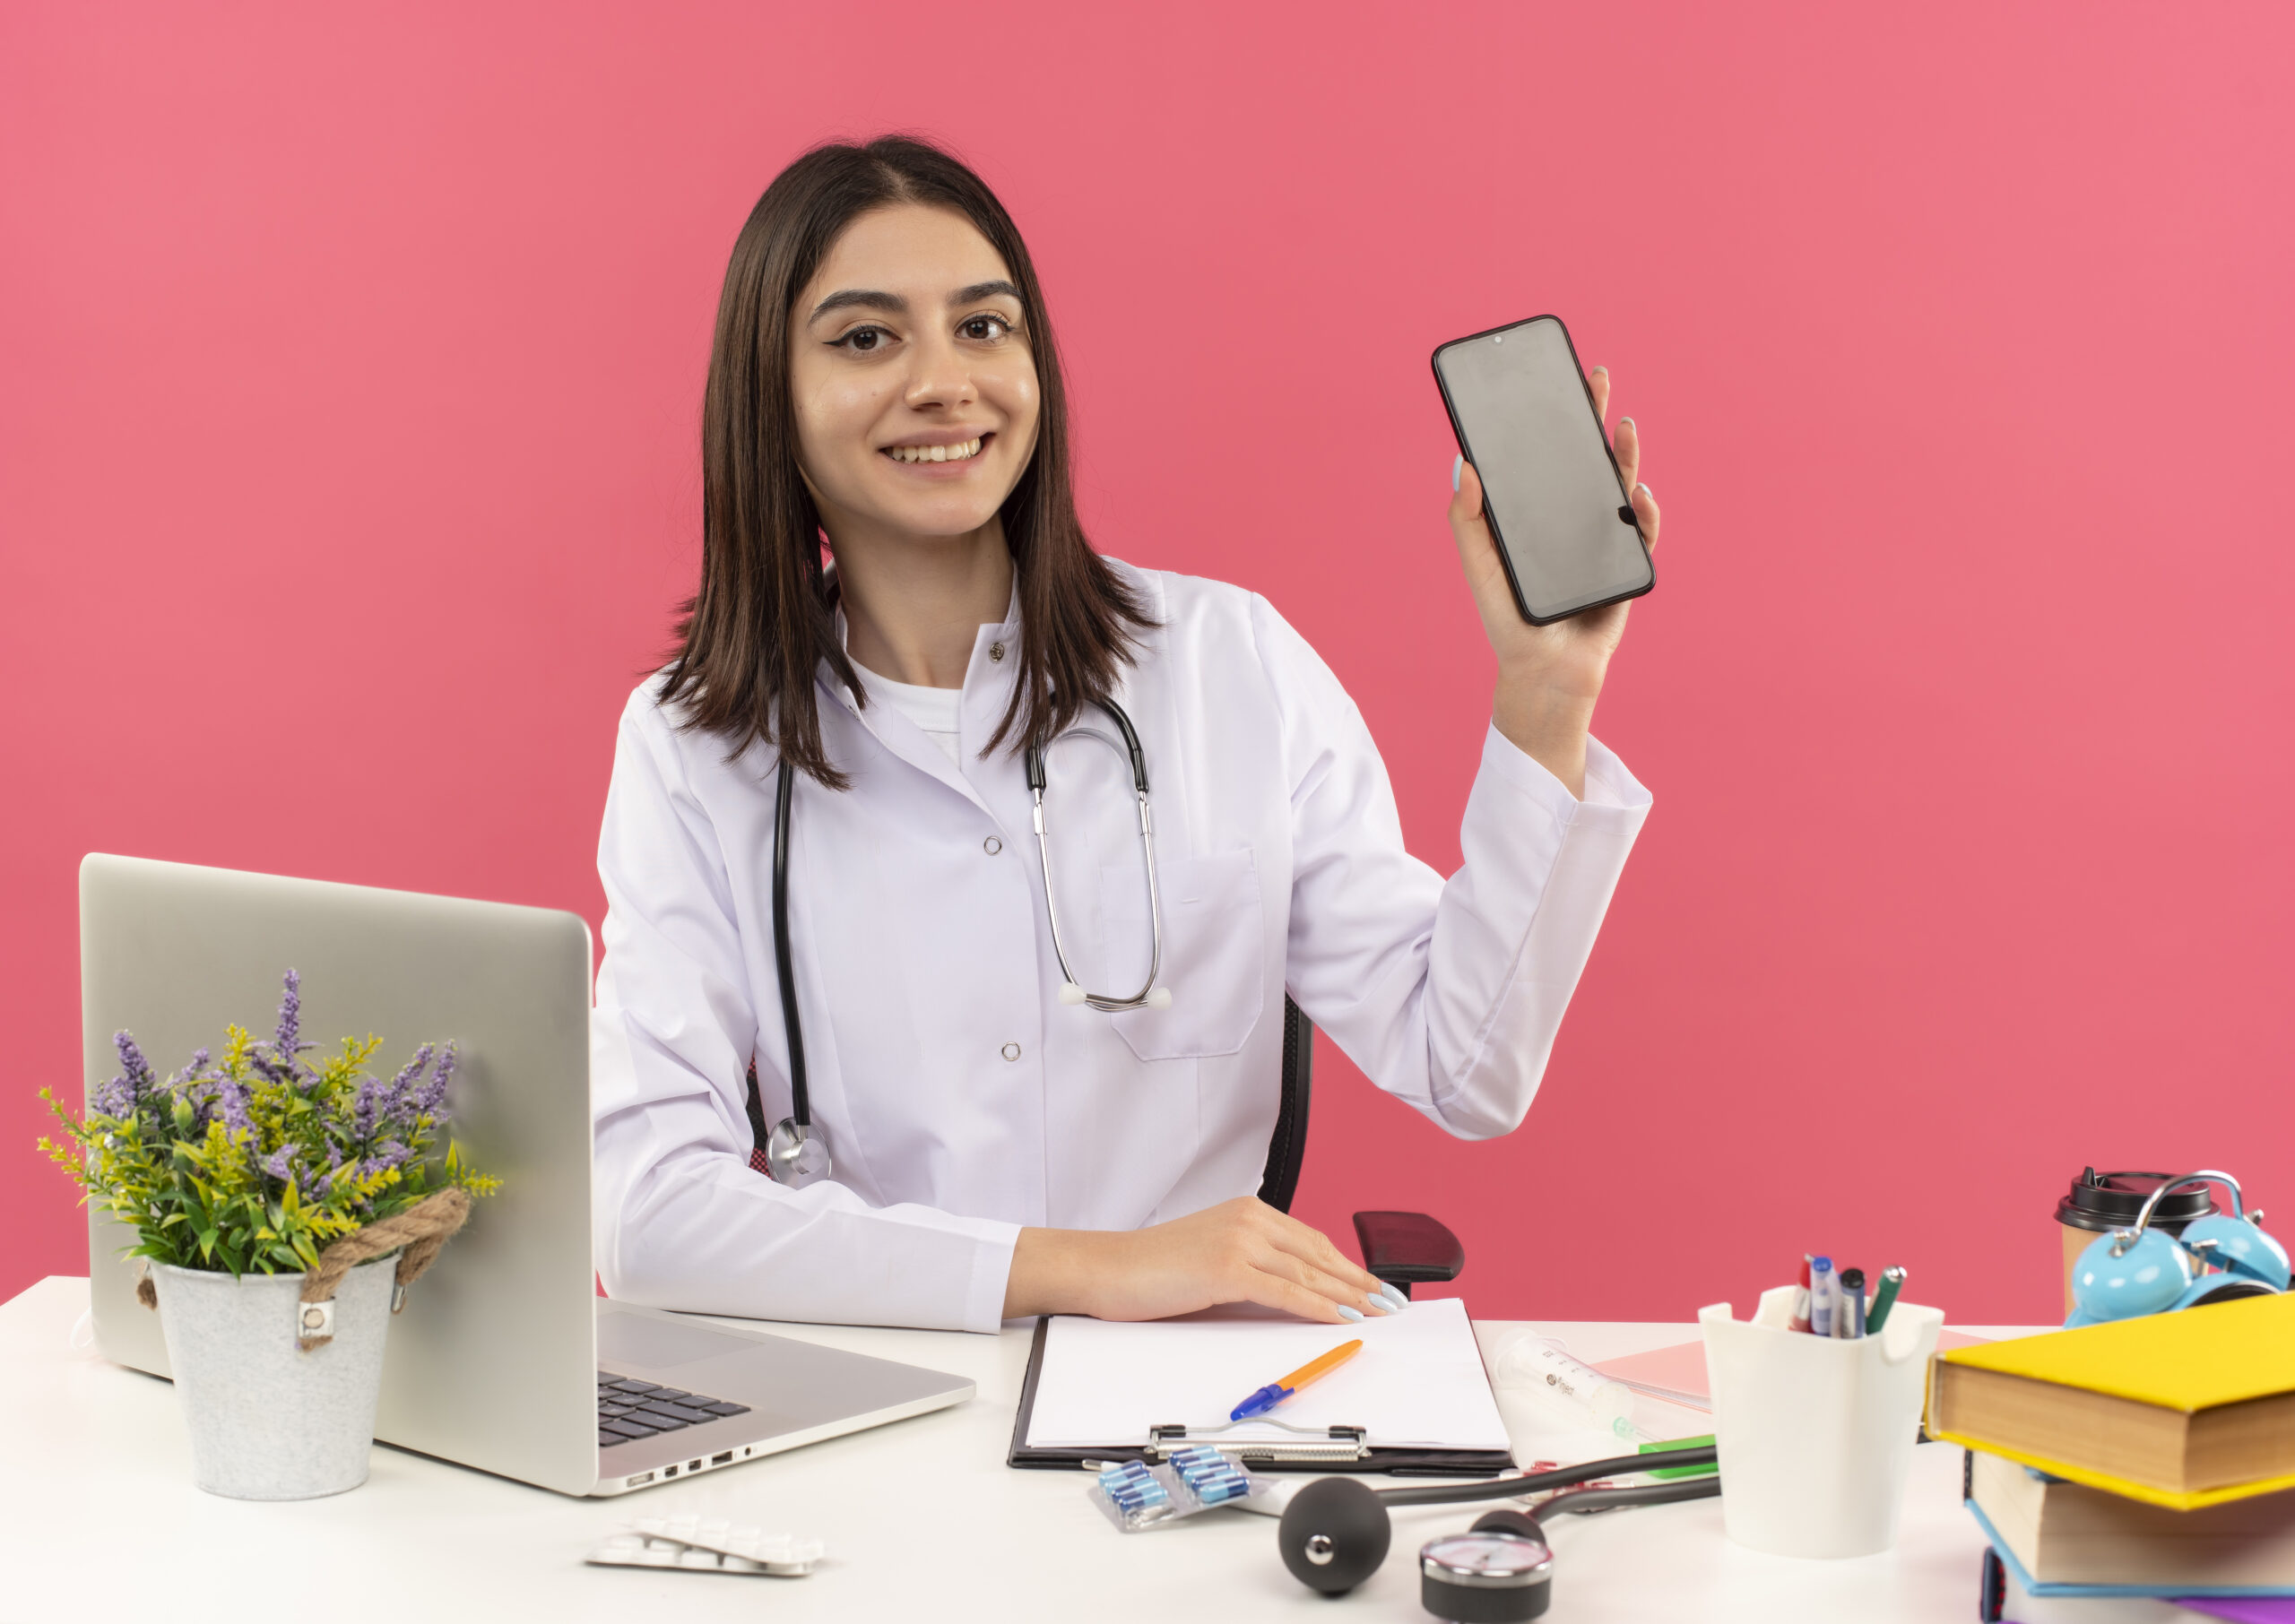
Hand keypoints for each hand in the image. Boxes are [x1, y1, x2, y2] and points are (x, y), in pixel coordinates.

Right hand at [1002, 1197, 1401, 1323]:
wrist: (1106, 1268)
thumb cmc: (1152, 1270)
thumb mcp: (1212, 1259)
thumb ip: (1252, 1268)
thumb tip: (1294, 1296)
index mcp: (1248, 1211)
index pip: (1312, 1241)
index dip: (1349, 1266)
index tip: (1374, 1286)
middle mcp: (1249, 1218)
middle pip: (1319, 1255)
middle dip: (1359, 1282)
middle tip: (1392, 1302)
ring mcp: (1239, 1240)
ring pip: (1308, 1273)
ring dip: (1348, 1296)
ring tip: (1376, 1314)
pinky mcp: (1227, 1266)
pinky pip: (1285, 1291)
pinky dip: (1317, 1307)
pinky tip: (1339, 1319)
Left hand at [1448, 365, 1661, 796]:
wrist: (1540, 671)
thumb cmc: (1507, 618)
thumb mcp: (1478, 565)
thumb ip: (1467, 519)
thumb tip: (1463, 463)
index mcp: (1538, 513)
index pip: (1545, 456)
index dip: (1550, 420)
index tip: (1548, 380)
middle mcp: (1573, 519)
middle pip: (1586, 459)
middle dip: (1592, 417)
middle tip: (1594, 377)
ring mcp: (1604, 541)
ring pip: (1619, 488)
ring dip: (1624, 455)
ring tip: (1623, 426)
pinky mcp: (1627, 568)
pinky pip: (1642, 534)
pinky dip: (1645, 513)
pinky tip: (1638, 493)